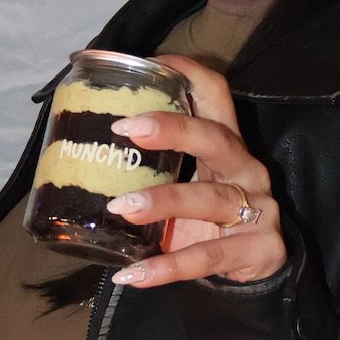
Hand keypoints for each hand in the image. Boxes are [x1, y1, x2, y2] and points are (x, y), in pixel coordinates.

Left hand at [105, 57, 287, 288]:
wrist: (259, 271)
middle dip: (173, 130)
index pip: (215, 95)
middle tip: (126, 129)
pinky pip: (209, 257)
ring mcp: (258, 209)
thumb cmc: (211, 220)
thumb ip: (155, 167)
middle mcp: (246, 169)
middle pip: (216, 139)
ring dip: (164, 201)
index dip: (187, 74)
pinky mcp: (259, 250)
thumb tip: (81, 146)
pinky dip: (167, 267)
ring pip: (210, 199)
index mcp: (228, 145)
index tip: (147, 65)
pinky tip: (133, 274)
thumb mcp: (191, 184)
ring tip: (120, 207)